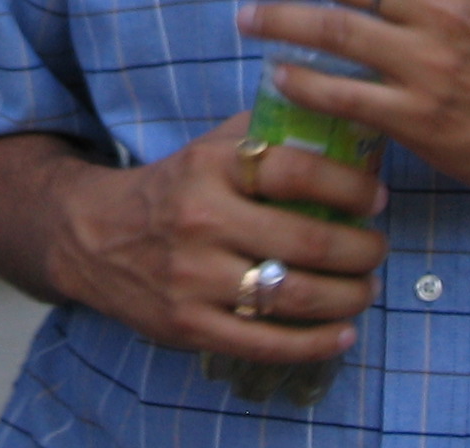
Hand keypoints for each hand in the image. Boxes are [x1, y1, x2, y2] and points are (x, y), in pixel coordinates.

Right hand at [42, 113, 387, 360]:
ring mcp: (194, 278)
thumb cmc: (170, 189)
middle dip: (361, 250)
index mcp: (210, 168)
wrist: (92, 236)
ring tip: (365, 289)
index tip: (375, 198)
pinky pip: (267, 342)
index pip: (295, 171)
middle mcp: (202, 220)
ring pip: (293, 296)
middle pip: (306, 241)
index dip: (348, 187)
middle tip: (377, 248)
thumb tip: (335, 126)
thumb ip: (263, 134)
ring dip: (348, 297)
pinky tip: (342, 333)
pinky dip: (316, 343)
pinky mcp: (190, 325)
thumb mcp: (207, 148)